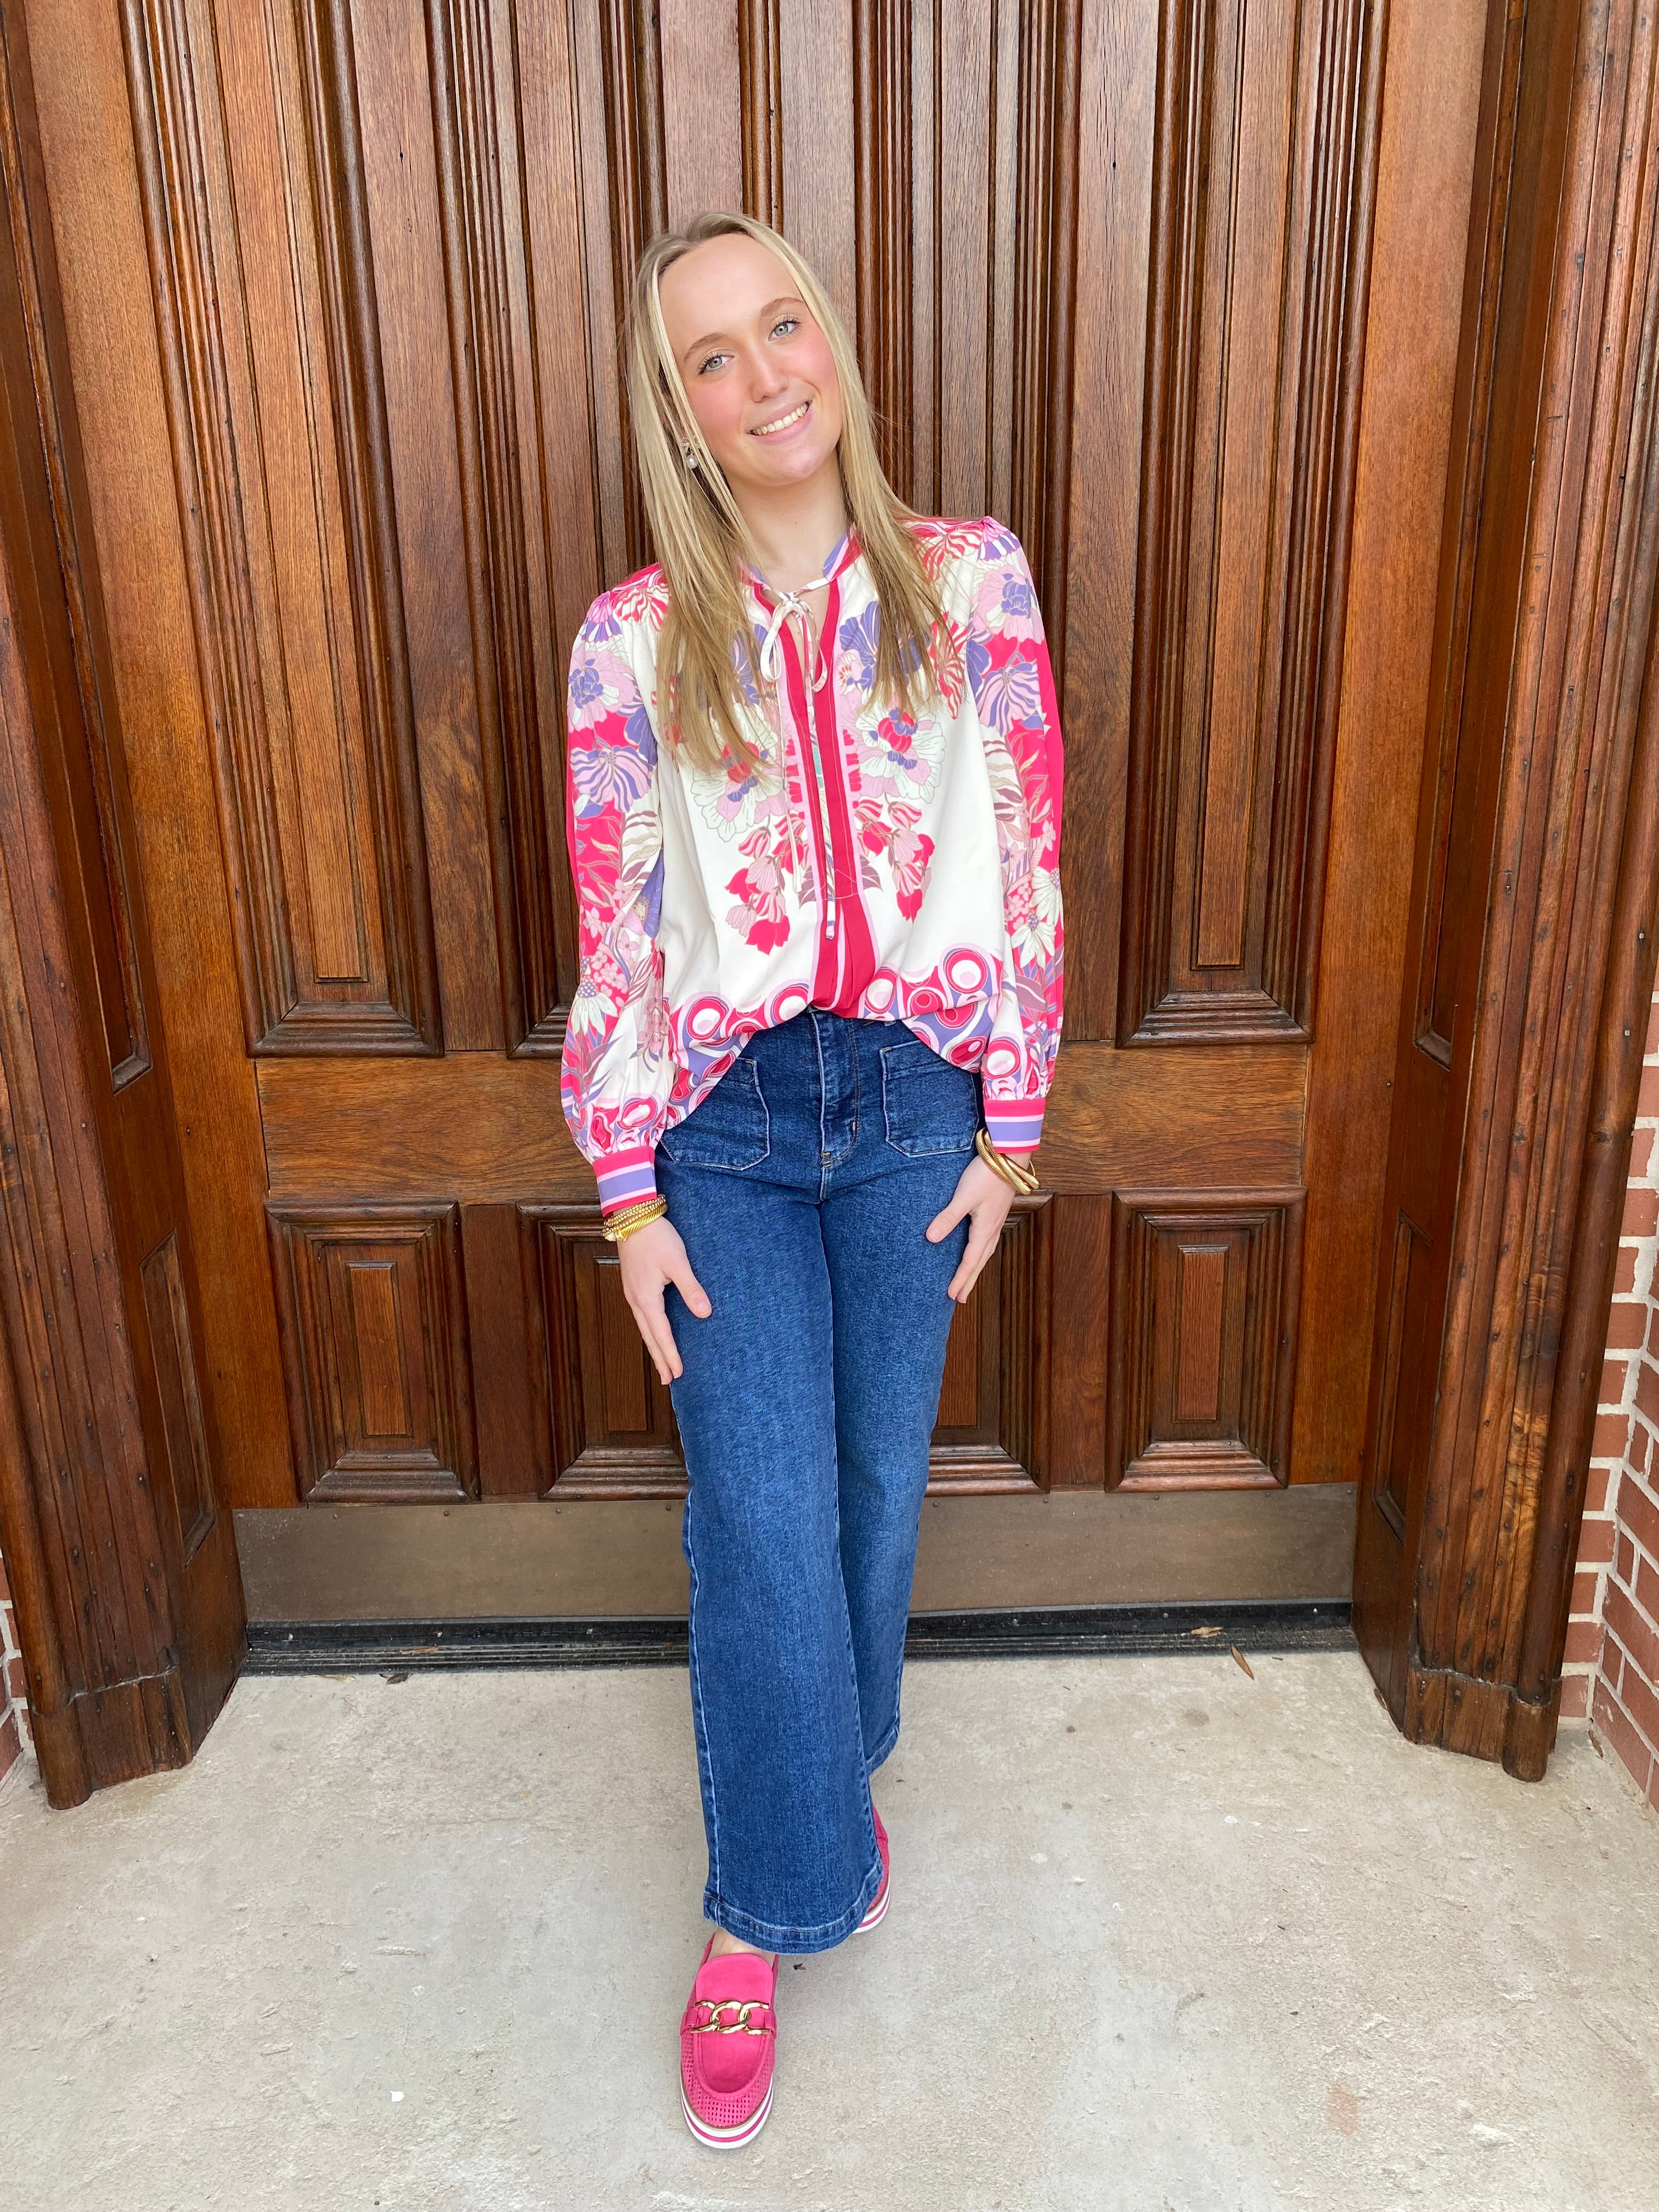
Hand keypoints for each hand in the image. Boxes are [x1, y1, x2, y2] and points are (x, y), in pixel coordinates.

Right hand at [616, 1215, 710, 1383]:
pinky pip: (642, 1317)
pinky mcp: (633, 1285)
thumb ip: (691, 1289)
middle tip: (668, 1381)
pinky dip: (649, 1331)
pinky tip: (654, 1332)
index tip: (678, 1375)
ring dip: (653, 1346)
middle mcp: (636, 1300)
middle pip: (649, 1337)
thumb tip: (704, 1314)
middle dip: (659, 1358)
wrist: (632, 1215)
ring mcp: (632, 1293)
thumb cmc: (656, 1237)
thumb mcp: (678, 1262)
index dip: (670, 1355)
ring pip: (644, 1328)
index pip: (662, 1334)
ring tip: (662, 1363)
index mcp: (646, 1298)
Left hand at [925, 1153, 1016, 1301]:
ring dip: (976, 1268)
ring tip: (969, 1280)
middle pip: (979, 1262)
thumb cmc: (985, 1175)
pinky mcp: (996, 1213)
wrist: (1009, 1157)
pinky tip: (979, 1250)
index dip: (960, 1279)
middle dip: (969, 1280)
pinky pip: (988, 1242)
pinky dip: (982, 1253)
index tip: (951, 1296)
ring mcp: (996, 1222)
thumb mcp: (963, 1196)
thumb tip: (931, 1239)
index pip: (969, 1261)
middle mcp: (992, 1230)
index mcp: (984, 1230)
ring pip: (985, 1253)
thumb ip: (947, 1217)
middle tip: (960, 1298)